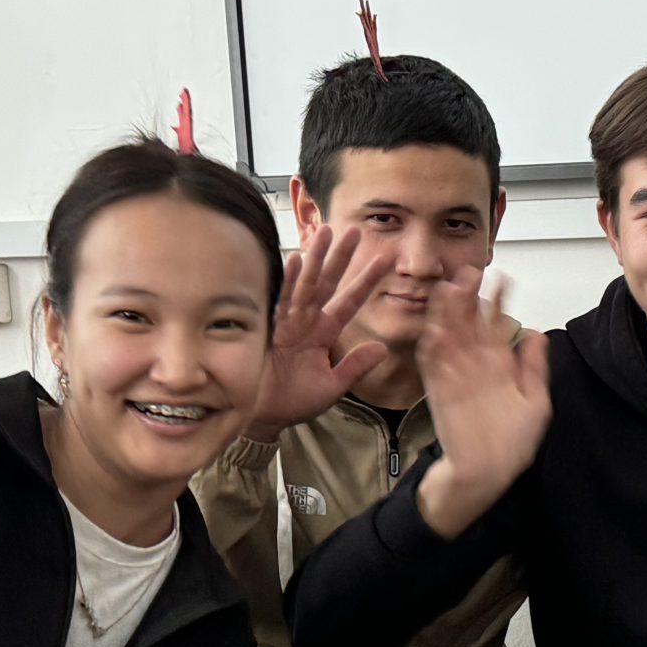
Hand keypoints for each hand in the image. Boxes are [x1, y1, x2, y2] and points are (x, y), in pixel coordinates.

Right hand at [246, 224, 397, 438]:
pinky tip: (294, 259)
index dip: (366, 281)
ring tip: (327, 231)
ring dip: (316, 258)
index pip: (350, 302)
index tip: (385, 260)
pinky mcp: (270, 329)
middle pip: (328, 283)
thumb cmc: (293, 402)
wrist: (261, 416)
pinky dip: (287, 282)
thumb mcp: (332, 386)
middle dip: (342, 257)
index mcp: (323, 333)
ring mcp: (287, 322)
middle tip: (356, 230)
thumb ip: (355, 366)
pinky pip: (280, 302)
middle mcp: (307, 321)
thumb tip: (382, 348)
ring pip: (306, 285)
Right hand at [416, 266, 550, 537]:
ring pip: (449, 336)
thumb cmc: (513, 441)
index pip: (497, 324)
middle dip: (468, 296)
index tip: (503, 277)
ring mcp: (456, 376)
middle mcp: (476, 365)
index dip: (499, 301)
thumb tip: (539, 333)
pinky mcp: (440, 392)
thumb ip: (535, 368)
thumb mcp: (536, 402)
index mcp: (500, 364)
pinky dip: (433, 345)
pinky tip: (435, 325)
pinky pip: (434, 365)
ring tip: (450, 287)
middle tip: (469, 270)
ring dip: (448, 312)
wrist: (490, 472)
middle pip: (469, 322)